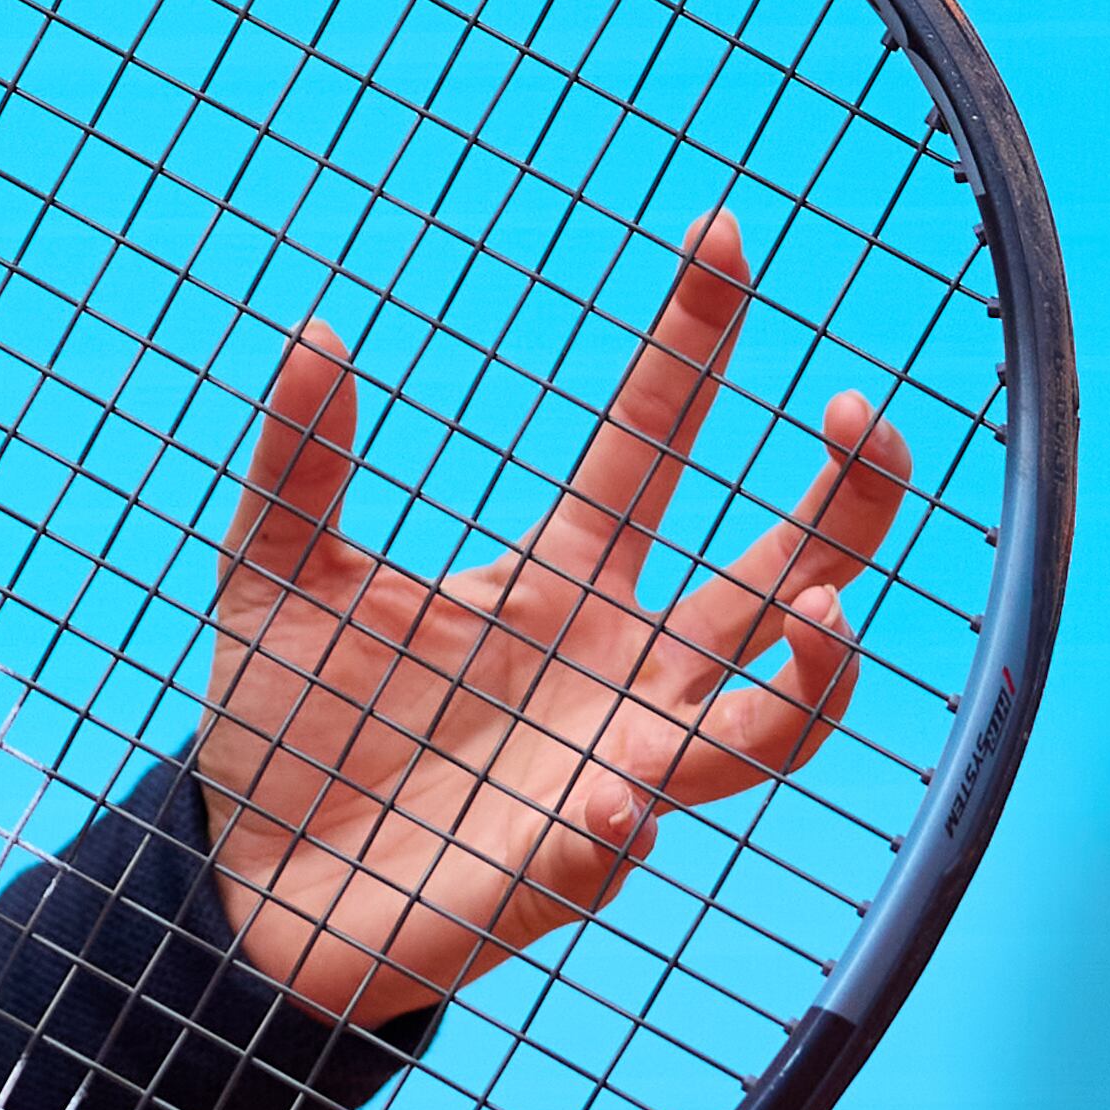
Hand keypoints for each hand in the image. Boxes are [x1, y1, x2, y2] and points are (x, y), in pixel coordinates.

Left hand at [197, 208, 908, 1018]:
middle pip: (787, 569)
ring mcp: (611, 767)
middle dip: (851, 499)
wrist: (248, 878)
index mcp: (562, 573)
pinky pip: (627, 846)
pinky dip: (624, 824)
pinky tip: (601, 803)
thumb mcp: (272, 573)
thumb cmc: (285, 723)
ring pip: (772, 725)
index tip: (721, 230)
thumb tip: (316, 329)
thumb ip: (297, 463)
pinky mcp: (565, 870)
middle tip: (861, 417)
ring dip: (816, 675)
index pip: (653, 439)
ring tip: (816, 613)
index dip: (694, 339)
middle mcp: (620, 663)